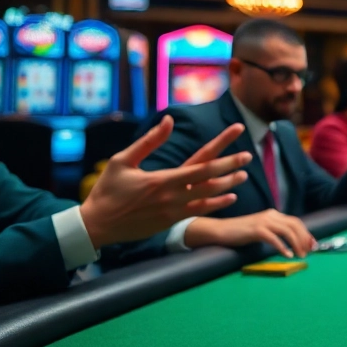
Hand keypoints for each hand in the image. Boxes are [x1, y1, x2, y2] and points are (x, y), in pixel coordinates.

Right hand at [80, 117, 250, 249]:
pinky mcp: (172, 222)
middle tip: (249, 157)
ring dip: (228, 186)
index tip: (238, 138)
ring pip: (209, 198)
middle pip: (210, 180)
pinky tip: (229, 198)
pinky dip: (216, 204)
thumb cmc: (108, 190)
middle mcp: (173, 196)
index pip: (202, 164)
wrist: (97, 226)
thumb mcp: (123, 160)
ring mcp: (174, 212)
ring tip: (243, 176)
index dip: (224, 150)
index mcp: (163, 179)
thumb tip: (169, 120)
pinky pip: (200, 212)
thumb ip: (149, 141)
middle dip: (232, 167)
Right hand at [185, 209, 314, 257]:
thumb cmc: (241, 232)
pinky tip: (287, 255)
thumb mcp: (262, 229)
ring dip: (296, 244)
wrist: (221, 230)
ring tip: (301, 255)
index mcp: (274, 214)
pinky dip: (282, 247)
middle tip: (310, 251)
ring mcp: (264, 221)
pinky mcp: (256, 230)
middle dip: (304, 238)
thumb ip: (275, 231)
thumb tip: (292, 241)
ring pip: (287, 231)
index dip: (306, 233)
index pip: (296, 221)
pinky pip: (274, 239)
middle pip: (295, 225)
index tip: (313, 245)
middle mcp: (271, 215)